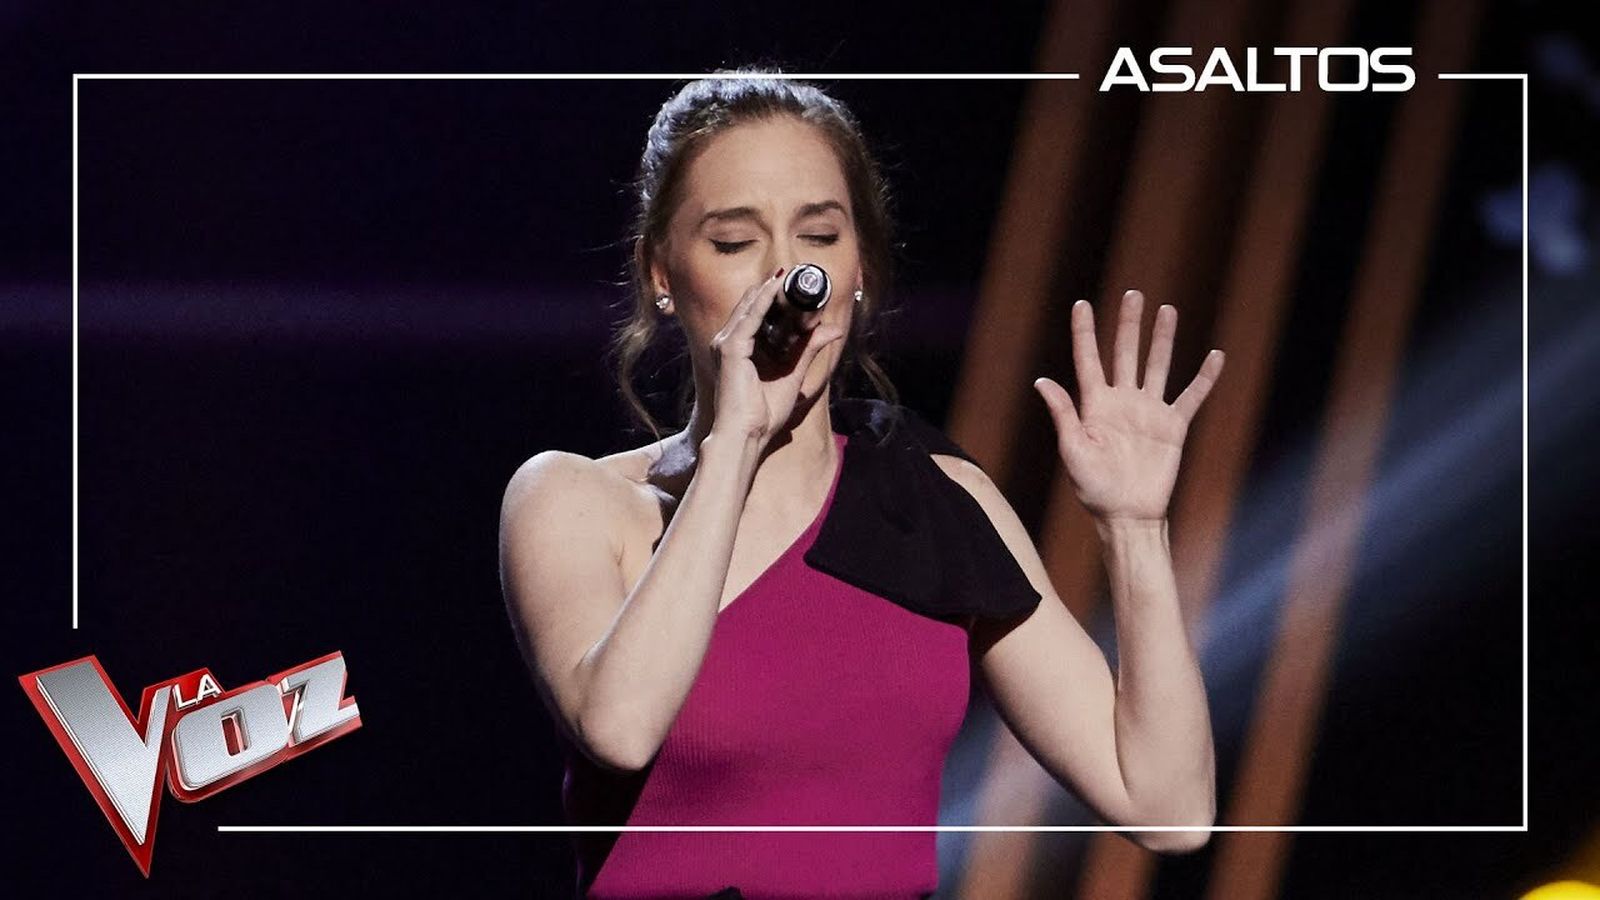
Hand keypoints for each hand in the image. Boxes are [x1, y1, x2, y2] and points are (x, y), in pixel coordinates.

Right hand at [709, 267, 845, 447]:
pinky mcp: (729, 347)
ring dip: (772, 291)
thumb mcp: (794, 374)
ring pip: (751, 307)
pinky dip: (764, 300)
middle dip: (776, 291)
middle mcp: (729, 343)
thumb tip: (834, 328)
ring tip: (790, 274)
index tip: (802, 288)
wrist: (746, 437)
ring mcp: (726, 344)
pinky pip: (750, 317)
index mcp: (742, 351)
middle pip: (753, 306)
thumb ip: (809, 348)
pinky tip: (778, 285)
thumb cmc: (763, 415)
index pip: (759, 316)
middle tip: (798, 275)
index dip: (779, 300)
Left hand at [1033, 290, 1223, 523]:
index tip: (1081, 304)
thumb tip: (1042, 380)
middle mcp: (1122, 401)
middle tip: (1133, 294)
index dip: (1084, 332)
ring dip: (1162, 339)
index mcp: (1095, 405)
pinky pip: (1192, 396)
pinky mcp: (1173, 427)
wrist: (1127, 515)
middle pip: (1125, 353)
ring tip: (1167, 310)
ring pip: (1157, 366)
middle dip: (1128, 324)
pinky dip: (1205, 377)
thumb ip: (1063, 414)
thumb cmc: (1093, 488)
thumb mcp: (1073, 450)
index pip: (1088, 359)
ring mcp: (1149, 412)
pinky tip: (1216, 356)